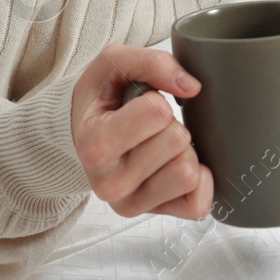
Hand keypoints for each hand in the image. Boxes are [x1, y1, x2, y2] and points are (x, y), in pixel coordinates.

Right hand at [70, 43, 212, 220]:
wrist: (82, 134)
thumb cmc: (100, 99)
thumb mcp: (113, 63)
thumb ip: (152, 63)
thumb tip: (192, 87)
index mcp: (94, 144)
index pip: (157, 112)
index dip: (156, 99)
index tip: (138, 104)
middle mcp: (109, 183)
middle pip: (177, 141)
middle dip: (171, 125)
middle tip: (149, 127)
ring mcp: (130, 204)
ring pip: (189, 173)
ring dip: (182, 151)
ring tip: (160, 146)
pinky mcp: (154, 215)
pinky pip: (197, 204)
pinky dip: (198, 181)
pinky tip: (176, 165)